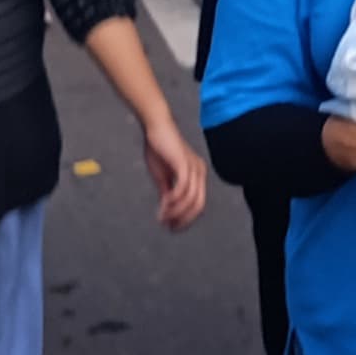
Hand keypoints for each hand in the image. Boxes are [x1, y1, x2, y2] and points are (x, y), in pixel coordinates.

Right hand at [137, 114, 211, 230]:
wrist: (155, 127)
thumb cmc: (159, 149)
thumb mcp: (163, 176)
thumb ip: (167, 193)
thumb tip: (166, 211)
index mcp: (197, 175)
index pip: (198, 204)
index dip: (186, 219)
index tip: (172, 227)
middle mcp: (200, 172)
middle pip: (199, 205)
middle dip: (184, 219)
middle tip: (169, 226)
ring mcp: (194, 167)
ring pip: (191, 199)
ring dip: (176, 211)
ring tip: (163, 217)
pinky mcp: (184, 163)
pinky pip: (183, 188)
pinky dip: (174, 200)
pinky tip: (164, 204)